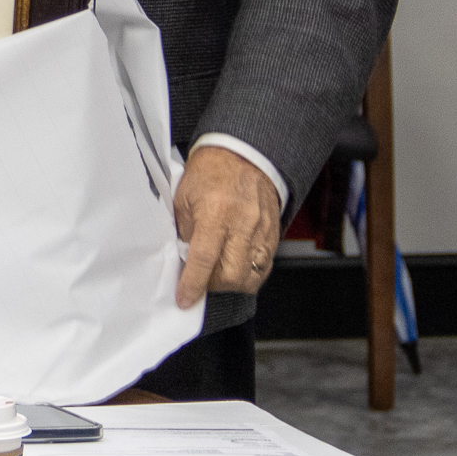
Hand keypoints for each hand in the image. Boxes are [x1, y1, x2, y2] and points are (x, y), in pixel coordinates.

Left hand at [173, 145, 281, 307]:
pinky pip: (264, 268)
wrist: (243, 155)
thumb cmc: (210, 173)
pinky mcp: (273, 236)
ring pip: (251, 277)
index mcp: (215, 213)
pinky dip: (248, 274)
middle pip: (232, 276)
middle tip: (201, 279)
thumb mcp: (184, 198)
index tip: (185, 299)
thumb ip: (185, 231)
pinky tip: (235, 266)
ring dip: (231, 283)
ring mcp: (262, 232)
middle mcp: (242, 225)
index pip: (204, 259)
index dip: (193, 284)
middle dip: (214, 286)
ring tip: (217, 271)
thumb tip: (183, 260)